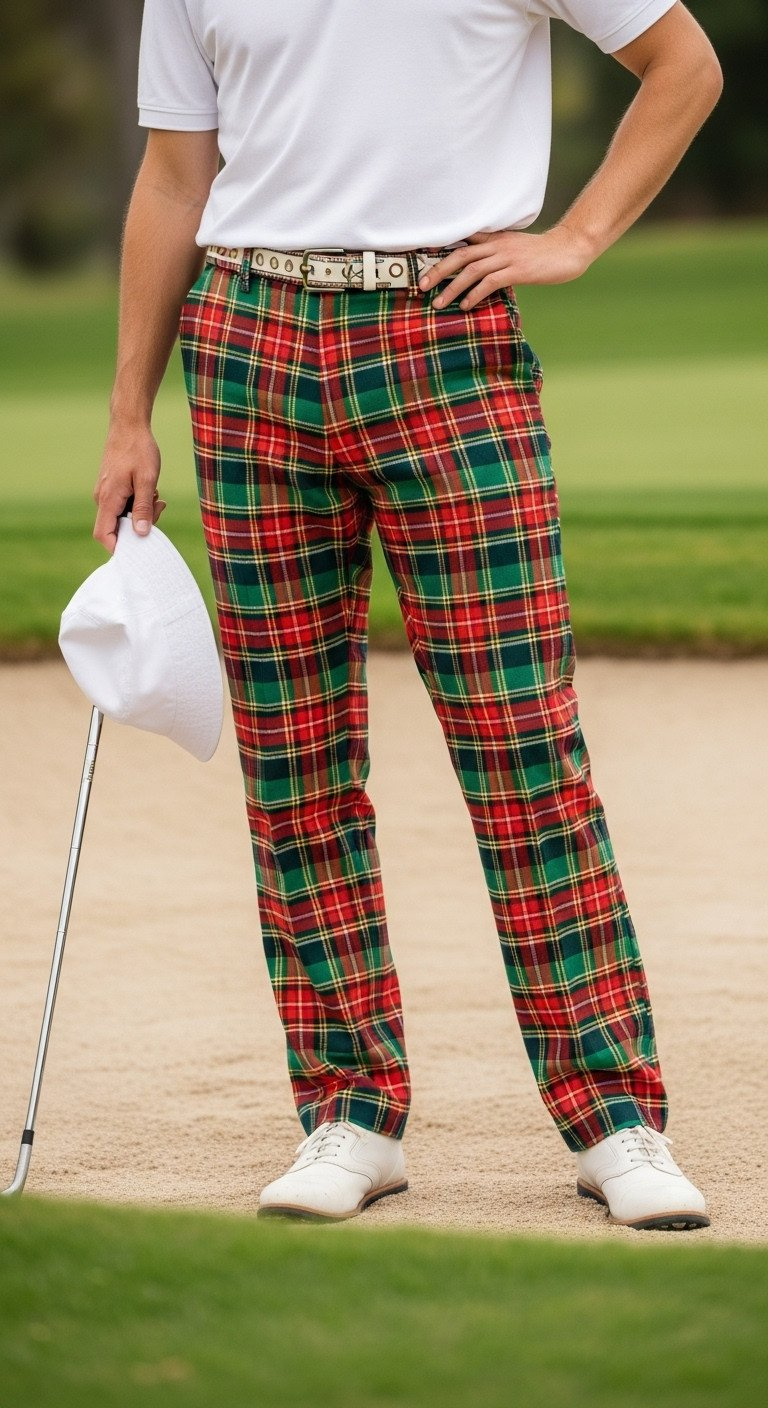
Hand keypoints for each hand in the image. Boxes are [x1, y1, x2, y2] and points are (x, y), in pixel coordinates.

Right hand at [92, 420, 166, 554]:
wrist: (129, 425)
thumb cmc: (139, 449)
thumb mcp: (147, 480)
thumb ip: (143, 508)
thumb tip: (140, 534)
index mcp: (108, 498)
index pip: (103, 535)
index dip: (119, 547)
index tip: (141, 544)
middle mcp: (102, 498)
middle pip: (116, 529)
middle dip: (139, 526)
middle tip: (158, 507)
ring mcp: (106, 493)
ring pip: (122, 516)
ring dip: (141, 512)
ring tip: (156, 495)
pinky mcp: (112, 488)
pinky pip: (123, 505)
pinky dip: (138, 502)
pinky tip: (150, 489)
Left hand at [418, 223, 595, 309]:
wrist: (568, 250)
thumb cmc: (542, 254)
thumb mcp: (515, 249)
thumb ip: (496, 255)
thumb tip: (478, 272)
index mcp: (495, 238)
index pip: (463, 241)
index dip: (442, 252)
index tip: (424, 264)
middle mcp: (497, 245)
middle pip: (460, 255)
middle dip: (438, 271)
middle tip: (422, 286)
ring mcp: (507, 256)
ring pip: (471, 270)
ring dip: (452, 287)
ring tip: (439, 303)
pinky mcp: (517, 270)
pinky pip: (490, 282)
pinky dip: (474, 294)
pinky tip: (465, 305)